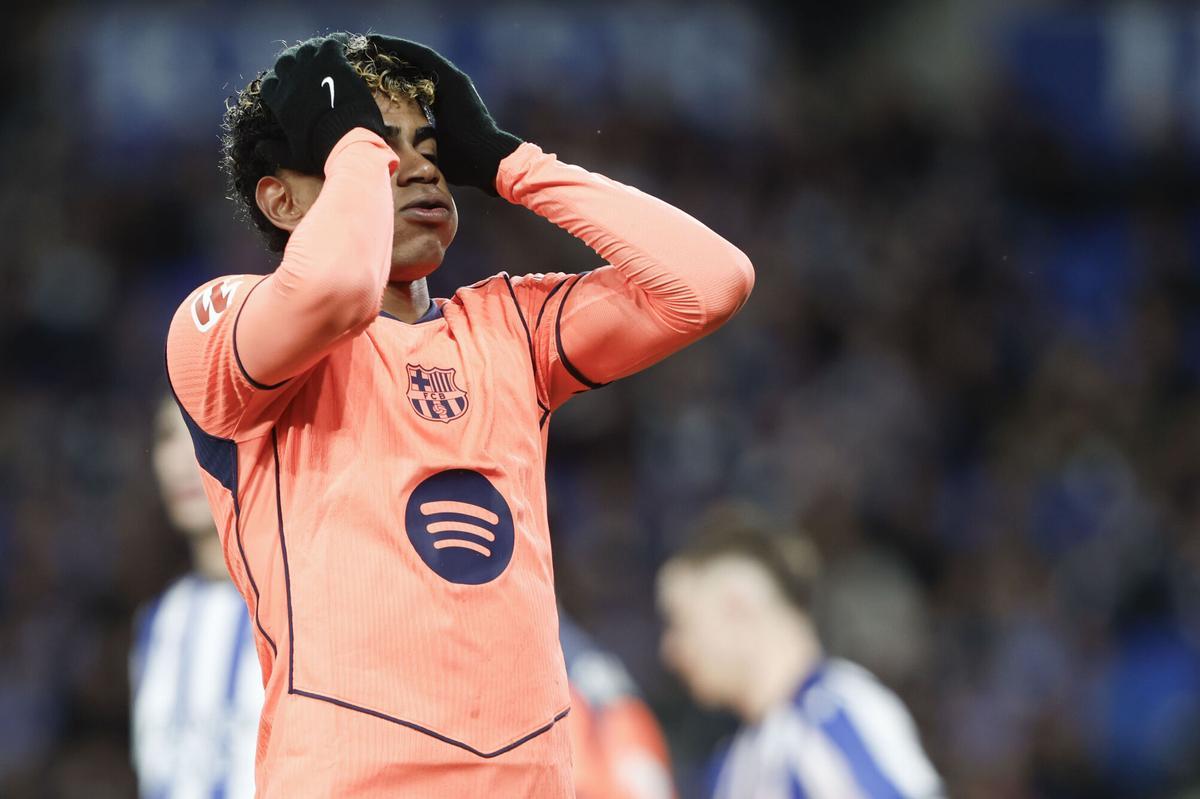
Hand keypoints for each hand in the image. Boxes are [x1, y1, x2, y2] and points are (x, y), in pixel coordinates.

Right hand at [258, 36, 387, 174]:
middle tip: (307, 69)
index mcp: (280, 101)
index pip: (269, 83)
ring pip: (305, 49)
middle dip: (293, 64)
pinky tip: (343, 44)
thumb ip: (275, 151)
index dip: (278, 82)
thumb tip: (258, 149)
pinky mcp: (331, 61)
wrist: (348, 138)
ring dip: (312, 51)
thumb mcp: (294, 156)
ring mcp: (310, 67)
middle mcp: (290, 80)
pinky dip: (337, 42)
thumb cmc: (321, 150)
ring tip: (323, 57)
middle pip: (284, 62)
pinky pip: (331, 43)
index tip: (288, 86)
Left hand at [368, 35, 522, 194]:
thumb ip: (418, 146)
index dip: (393, 78)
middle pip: (415, 68)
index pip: (414, 85)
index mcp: (443, 106)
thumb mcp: (433, 152)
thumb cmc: (464, 164)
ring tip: (371, 42)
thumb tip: (394, 154)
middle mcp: (449, 90)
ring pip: (418, 58)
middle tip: (366, 53)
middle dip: (391, 60)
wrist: (489, 161)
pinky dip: (404, 49)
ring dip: (394, 49)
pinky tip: (383, 42)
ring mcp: (454, 82)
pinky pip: (424, 57)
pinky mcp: (454, 80)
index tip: (370, 74)